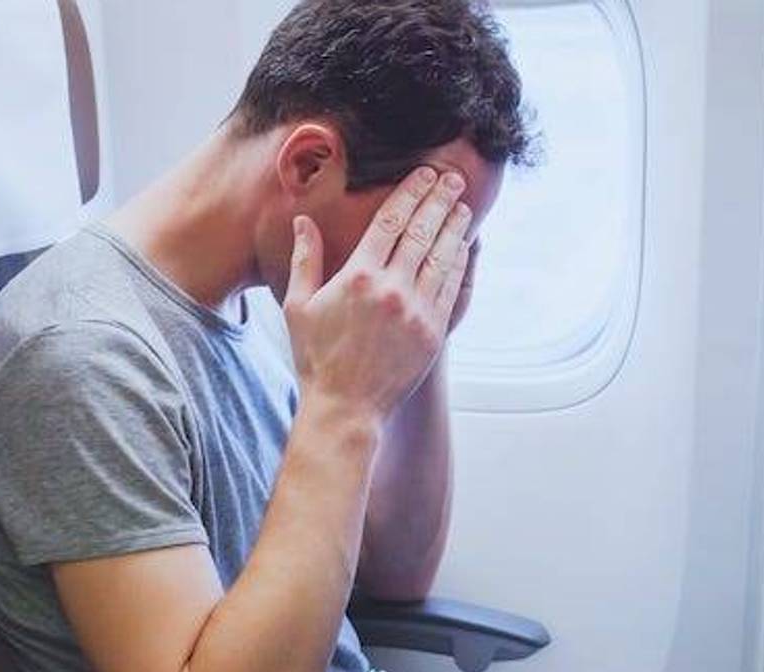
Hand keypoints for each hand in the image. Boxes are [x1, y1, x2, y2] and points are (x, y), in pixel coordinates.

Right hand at [283, 167, 474, 420]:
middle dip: (440, 200)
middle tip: (454, 178)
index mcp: (358, 277)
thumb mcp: (298, 305)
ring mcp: (417, 312)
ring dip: (455, 228)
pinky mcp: (434, 332)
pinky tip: (465, 246)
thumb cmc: (316, 357)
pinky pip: (452, 288)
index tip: (424, 173)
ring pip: (443, 257)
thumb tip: (304, 220)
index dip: (411, 192)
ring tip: (462, 206)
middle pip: (423, 232)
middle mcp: (391, 290)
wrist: (345, 407)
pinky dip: (460, 263)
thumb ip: (305, 259)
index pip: (391, 221)